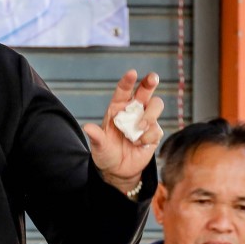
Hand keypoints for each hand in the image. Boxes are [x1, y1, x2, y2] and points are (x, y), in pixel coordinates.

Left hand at [82, 69, 164, 194]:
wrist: (118, 171)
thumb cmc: (106, 154)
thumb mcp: (99, 147)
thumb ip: (96, 137)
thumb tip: (88, 127)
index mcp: (117, 109)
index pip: (123, 91)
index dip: (128, 81)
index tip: (132, 73)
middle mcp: (132, 111)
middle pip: (145, 91)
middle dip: (149, 82)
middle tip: (152, 78)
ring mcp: (145, 120)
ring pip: (156, 105)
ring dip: (149, 115)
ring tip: (139, 128)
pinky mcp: (154, 133)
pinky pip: (156, 129)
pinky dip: (148, 136)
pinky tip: (139, 144)